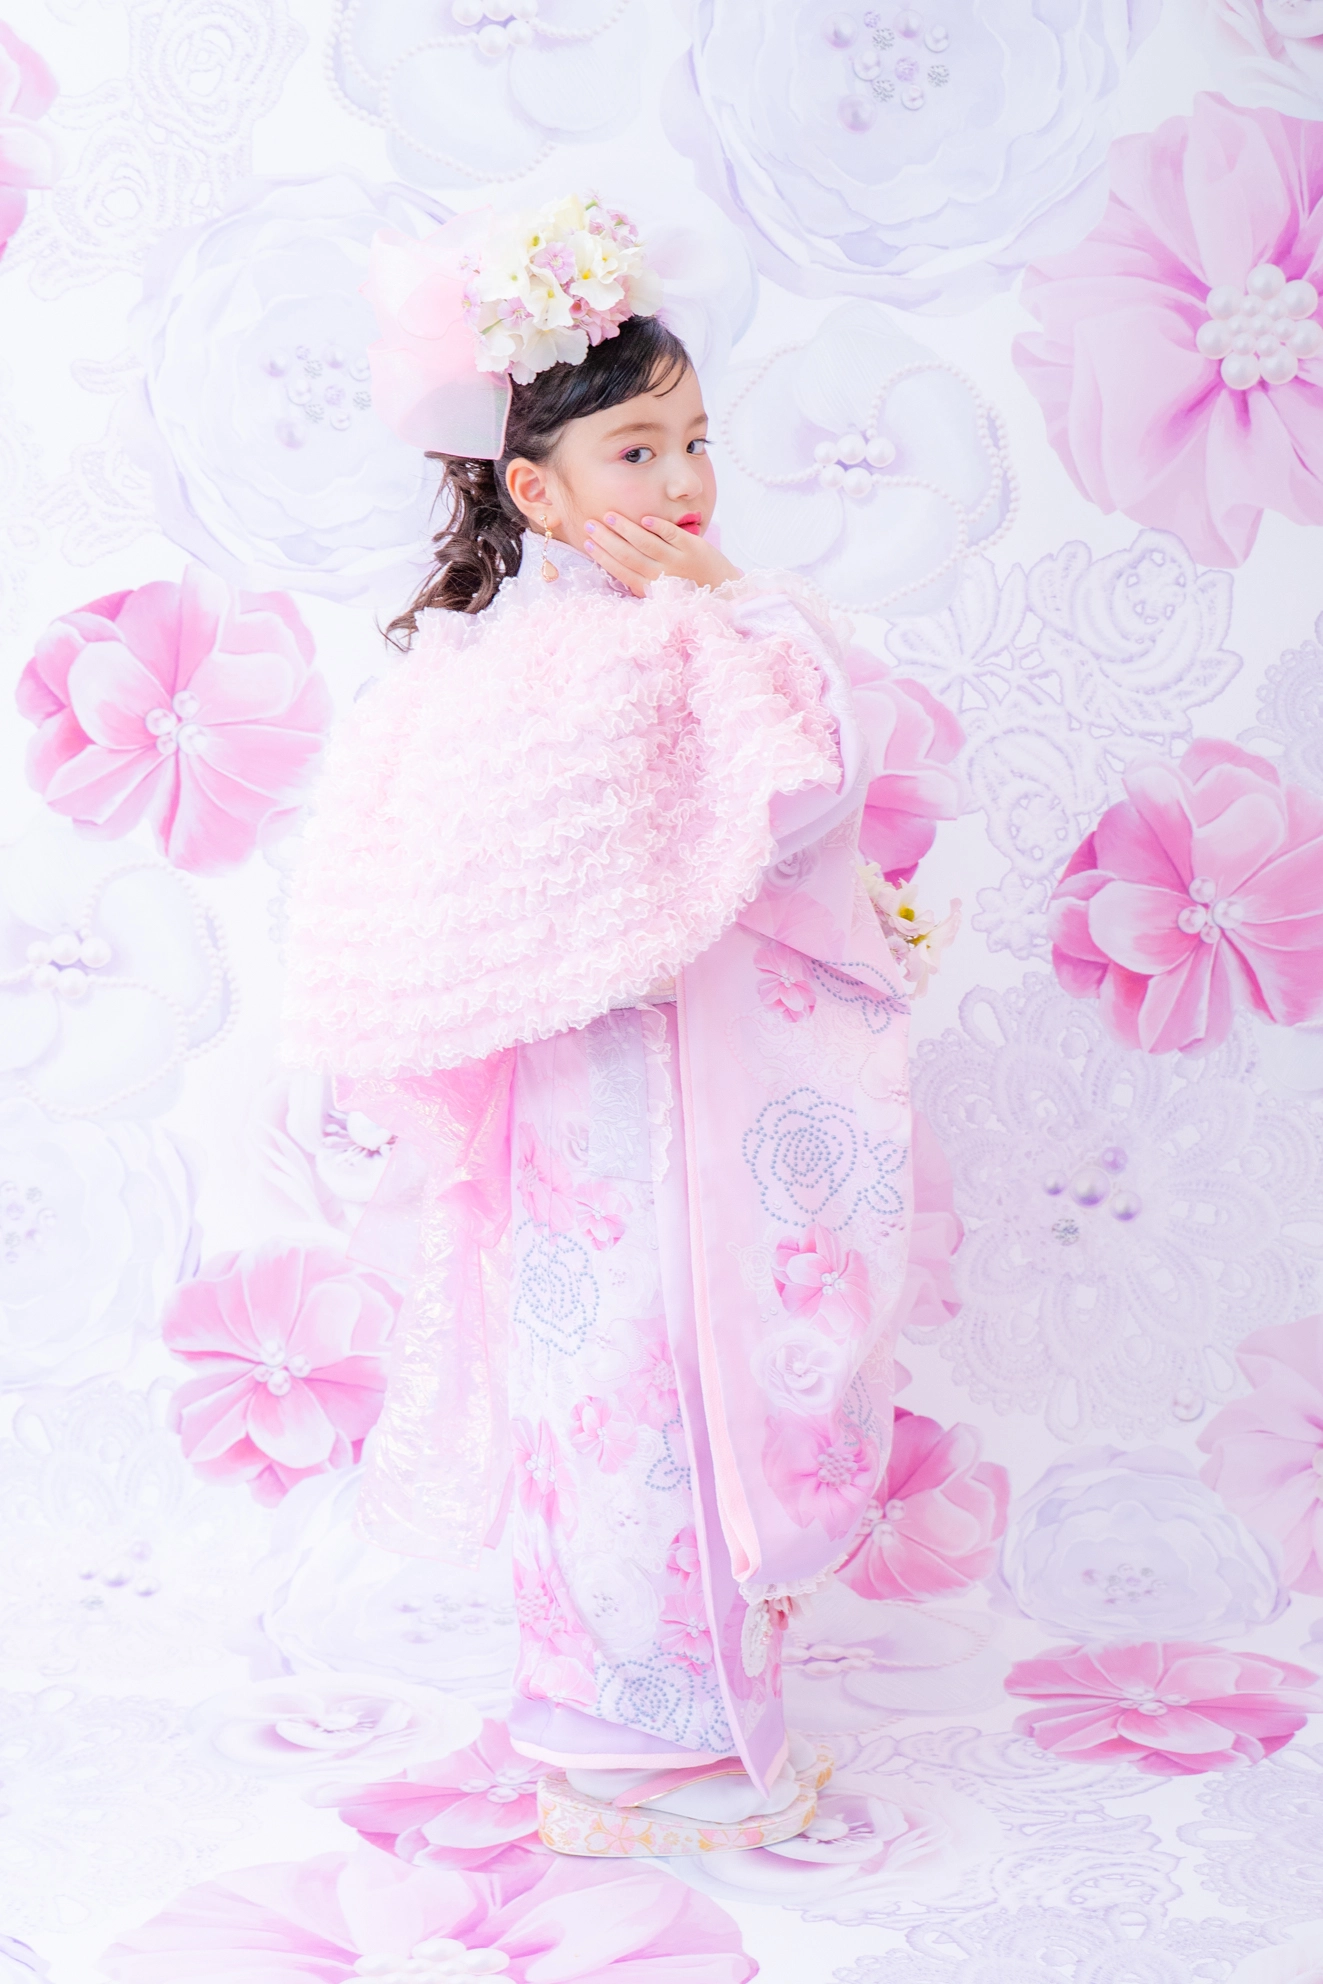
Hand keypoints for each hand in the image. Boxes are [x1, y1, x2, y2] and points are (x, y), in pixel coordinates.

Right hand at [583, 512, 741, 596]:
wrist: (724, 593)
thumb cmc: (687, 590)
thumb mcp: (661, 591)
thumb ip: (641, 578)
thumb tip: (614, 560)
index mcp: (651, 589)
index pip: (620, 570)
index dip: (602, 556)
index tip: (587, 542)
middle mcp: (662, 577)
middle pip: (628, 555)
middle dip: (606, 539)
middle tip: (590, 524)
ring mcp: (678, 562)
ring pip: (646, 543)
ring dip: (625, 528)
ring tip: (609, 515)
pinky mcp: (693, 548)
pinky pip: (673, 535)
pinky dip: (658, 527)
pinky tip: (645, 518)